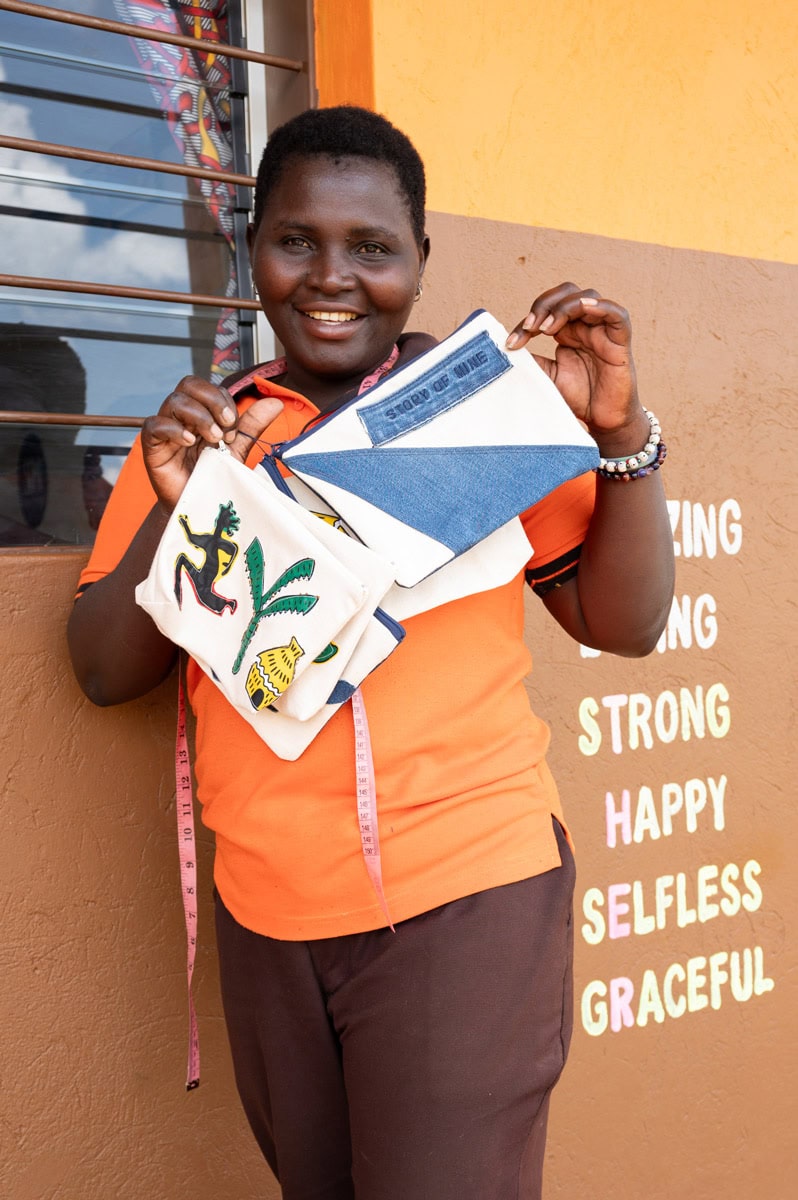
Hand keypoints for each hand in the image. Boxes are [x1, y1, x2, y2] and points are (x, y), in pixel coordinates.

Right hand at [141, 376, 283, 513]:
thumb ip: (252, 425)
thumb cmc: (213, 476)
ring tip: (213, 439)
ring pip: (175, 401)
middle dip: (213, 399)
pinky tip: (189, 442)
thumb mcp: (237, 449)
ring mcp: (166, 428)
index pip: (210, 389)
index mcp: (202, 412)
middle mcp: (183, 416)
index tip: (234, 429)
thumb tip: (276, 403)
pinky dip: (174, 429)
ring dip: (199, 416)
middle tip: (227, 424)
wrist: (199, 507)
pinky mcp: (152, 445)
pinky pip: (154, 425)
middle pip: (189, 384)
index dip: (225, 402)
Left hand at [505, 282, 646, 451]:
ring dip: (564, 307)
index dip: (527, 321)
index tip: (512, 343)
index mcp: (567, 331)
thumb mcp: (548, 376)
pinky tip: (583, 309)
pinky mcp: (620, 341)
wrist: (602, 420)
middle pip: (567, 293)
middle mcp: (585, 325)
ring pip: (587, 298)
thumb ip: (532, 360)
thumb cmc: (579, 397)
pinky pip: (616, 314)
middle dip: (544, 305)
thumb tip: (505, 349)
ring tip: (547, 329)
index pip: (546, 310)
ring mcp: (603, 330)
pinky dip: (600, 307)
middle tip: (530, 327)